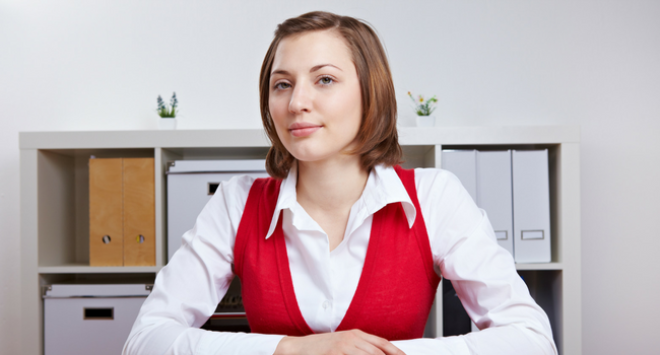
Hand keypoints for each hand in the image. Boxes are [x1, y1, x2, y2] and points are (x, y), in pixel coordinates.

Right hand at [273, 329, 405, 354]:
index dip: (396, 353)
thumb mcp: (343, 342)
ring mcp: (343, 348)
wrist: (297, 348)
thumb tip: (379, 352)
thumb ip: (361, 347)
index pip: (383, 343)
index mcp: (356, 334)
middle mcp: (352, 339)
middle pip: (378, 353)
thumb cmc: (321, 348)